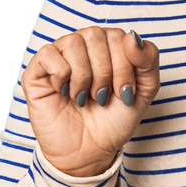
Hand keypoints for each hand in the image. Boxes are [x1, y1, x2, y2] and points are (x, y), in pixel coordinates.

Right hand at [21, 27, 160, 176]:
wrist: (90, 151)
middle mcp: (83, 45)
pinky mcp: (37, 72)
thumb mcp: (144, 90)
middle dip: (106, 72)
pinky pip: (48, 54)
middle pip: (96, 35)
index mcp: (109, 45)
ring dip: (85, 76)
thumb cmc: (115, 119)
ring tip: (84, 97)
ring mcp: (59, 56)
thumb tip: (133, 36)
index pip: (120, 36)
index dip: (125, 66)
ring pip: (73, 42)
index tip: (124, 93)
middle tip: (103, 97)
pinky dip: (62, 75)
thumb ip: (148, 60)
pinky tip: (65, 92)